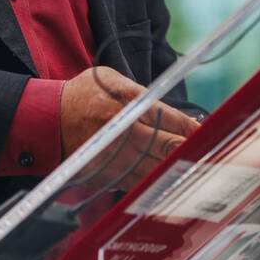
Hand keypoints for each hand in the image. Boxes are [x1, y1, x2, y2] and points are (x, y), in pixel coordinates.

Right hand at [60, 66, 199, 189]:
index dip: (193, 128)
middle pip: (170, 147)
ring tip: (199, 167)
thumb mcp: (110, 79)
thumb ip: (141, 91)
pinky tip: (173, 178)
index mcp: (128, 106)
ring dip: (181, 168)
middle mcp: (125, 134)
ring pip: (159, 168)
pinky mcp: (112, 176)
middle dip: (193, 150)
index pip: (172, 120)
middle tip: (211, 152)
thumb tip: (170, 107)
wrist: (48, 121)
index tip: (207, 131)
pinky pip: (143, 181)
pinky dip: (160, 180)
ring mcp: (119, 158)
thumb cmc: (82, 94)